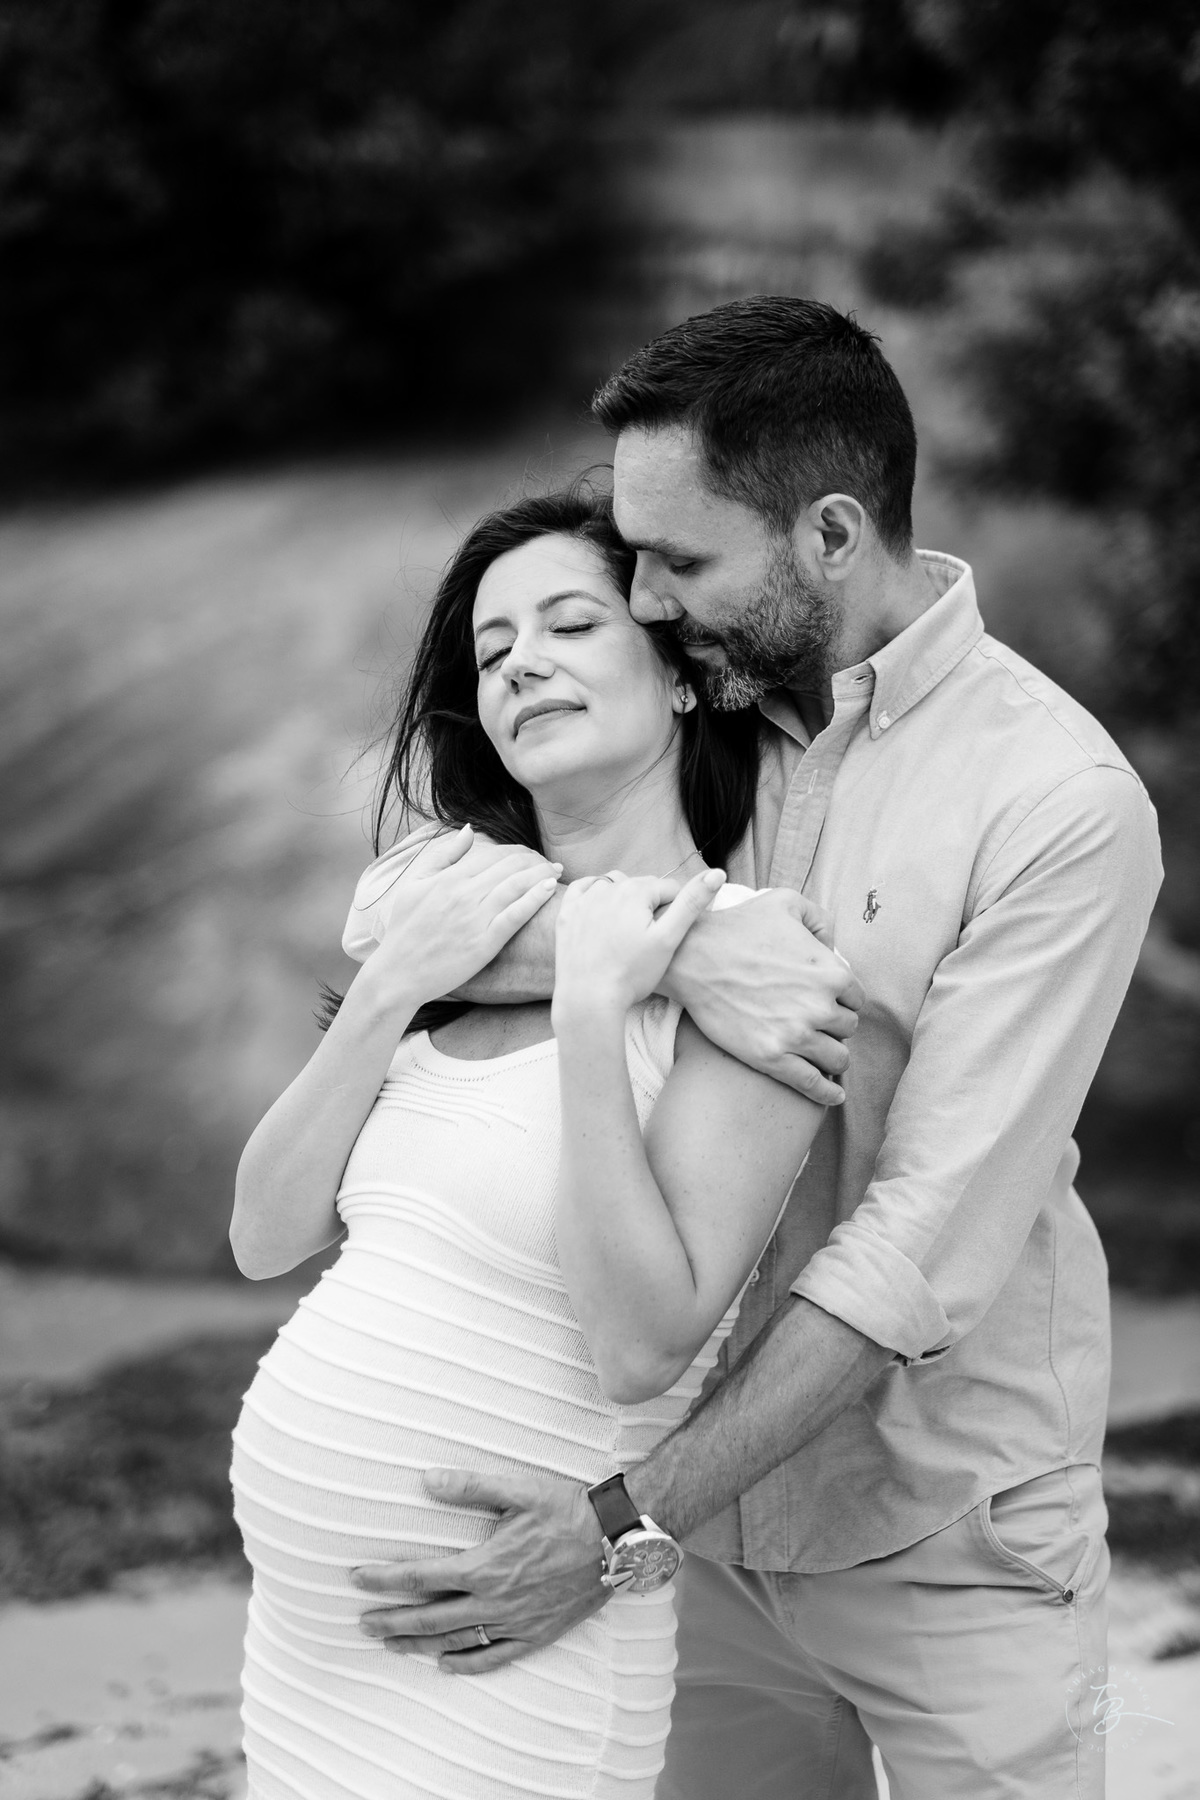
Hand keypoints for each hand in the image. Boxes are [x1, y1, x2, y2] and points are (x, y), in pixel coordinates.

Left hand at [351, 1468, 605, 1672]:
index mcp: (484, 1566)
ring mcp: (515, 1622)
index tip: (356, 1579)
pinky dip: (466, 1664)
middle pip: (429, 1617)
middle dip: (391, 1619)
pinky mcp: (536, 1634)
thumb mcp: (517, 1489)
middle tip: (361, 1623)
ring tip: (390, 1644)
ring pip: (455, 1640)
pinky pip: (494, 1657)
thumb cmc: (566, 1510)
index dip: (384, 1579)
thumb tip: (426, 1480)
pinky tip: (445, 1665)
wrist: (615, 1540)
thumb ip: (469, 1486)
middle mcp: (494, 1601)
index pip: (420, 1576)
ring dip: (418, 1643)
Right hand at [361, 826, 559, 1010]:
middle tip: (548, 863)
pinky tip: (550, 889)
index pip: (494, 853)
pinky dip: (535, 899)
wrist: (398, 975)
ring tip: (556, 871)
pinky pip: (515, 915)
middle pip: (510, 866)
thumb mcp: (415, 884)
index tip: (530, 855)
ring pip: (516, 886)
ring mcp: (474, 919)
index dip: (518, 851)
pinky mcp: (483, 943)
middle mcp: (463, 894)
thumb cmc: (405, 930)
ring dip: (541, 874)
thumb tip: (469, 829)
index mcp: (448, 878)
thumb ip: (444, 855)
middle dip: (534, 859)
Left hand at [552, 868, 725, 1016]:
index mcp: (636, 890)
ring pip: (613, 886)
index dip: (676, 910)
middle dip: (651, 904)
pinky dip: (594, 895)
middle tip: (651, 936)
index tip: (672, 933)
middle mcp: (607, 888)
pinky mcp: (567, 914)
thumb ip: (691, 903)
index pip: (669, 889)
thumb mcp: (668, 939)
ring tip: (628, 928)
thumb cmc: (632, 973)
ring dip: (624, 898)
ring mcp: (584, 900)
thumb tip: (718, 873)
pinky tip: (601, 909)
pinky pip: (583, 891)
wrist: (588, 999)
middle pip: (641, 886)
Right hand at [667, 888, 861, 1104]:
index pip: (855, 998)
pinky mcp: (772, 1058)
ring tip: (822, 1055)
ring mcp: (796, 1035)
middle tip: (817, 1023)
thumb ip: (819, 918)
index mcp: (831, 971)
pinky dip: (827, 1093)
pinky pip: (813, 1085)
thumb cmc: (737, 928)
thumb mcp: (784, 902)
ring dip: (832, 1056)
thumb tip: (832, 943)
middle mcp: (820, 1006)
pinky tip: (834, 1096)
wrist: (692, 957)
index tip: (828, 1002)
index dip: (842, 1000)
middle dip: (835, 1026)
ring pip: (837, 1059)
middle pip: (847, 1028)